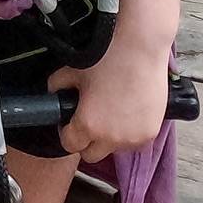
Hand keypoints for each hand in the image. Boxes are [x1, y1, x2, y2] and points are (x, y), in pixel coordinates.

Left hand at [49, 40, 170, 164]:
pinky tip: (128, 111)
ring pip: (114, 149)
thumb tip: (53, 93)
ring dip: (110, 138)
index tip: (70, 122)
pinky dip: (129, 132)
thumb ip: (56, 85)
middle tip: (91, 118)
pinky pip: (133, 142)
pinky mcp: (150, 134)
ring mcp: (133, 139)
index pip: (70, 145)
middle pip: (92, 154)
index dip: (67, 132)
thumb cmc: (109, 57)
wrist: (142, 48)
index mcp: (88, 125)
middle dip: (88, 140)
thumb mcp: (73, 70)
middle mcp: (111, 138)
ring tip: (112, 111)